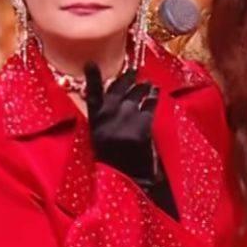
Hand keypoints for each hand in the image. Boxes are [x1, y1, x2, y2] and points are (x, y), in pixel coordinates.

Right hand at [83, 63, 160, 185]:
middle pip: (117, 93)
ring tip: (148, 84)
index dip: (92, 78)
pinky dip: (152, 100)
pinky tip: (155, 94)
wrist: (129, 184)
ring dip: (142, 88)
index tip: (91, 62)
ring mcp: (124, 125)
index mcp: (94, 125)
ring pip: (135, 98)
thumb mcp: (101, 142)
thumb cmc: (114, 164)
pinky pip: (148, 108)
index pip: (91, 96)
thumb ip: (104, 122)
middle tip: (134, 71)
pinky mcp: (140, 131)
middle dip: (126, 79)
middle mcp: (107, 122)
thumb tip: (114, 100)